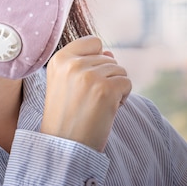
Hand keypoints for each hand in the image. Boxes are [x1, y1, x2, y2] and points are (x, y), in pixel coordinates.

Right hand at [40, 35, 131, 151]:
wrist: (64, 144)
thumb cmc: (66, 114)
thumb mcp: (65, 82)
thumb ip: (85, 63)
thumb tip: (110, 53)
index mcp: (59, 59)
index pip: (92, 42)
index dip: (96, 58)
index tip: (87, 78)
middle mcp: (72, 64)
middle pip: (108, 58)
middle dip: (106, 77)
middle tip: (89, 98)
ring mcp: (89, 76)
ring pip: (120, 70)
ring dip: (115, 87)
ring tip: (97, 104)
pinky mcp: (106, 89)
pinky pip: (127, 83)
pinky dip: (123, 97)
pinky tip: (107, 109)